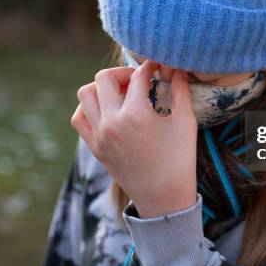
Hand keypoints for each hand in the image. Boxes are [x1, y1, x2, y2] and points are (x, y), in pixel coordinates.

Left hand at [71, 61, 197, 217]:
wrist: (164, 198)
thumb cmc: (179, 160)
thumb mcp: (186, 122)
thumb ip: (180, 90)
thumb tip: (176, 68)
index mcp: (136, 114)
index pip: (138, 76)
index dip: (150, 67)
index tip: (157, 67)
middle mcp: (112, 122)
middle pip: (104, 78)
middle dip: (122, 72)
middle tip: (138, 80)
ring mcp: (100, 135)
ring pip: (86, 94)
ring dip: (102, 87)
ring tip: (122, 94)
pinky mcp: (95, 147)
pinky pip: (79, 118)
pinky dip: (88, 108)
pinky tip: (108, 110)